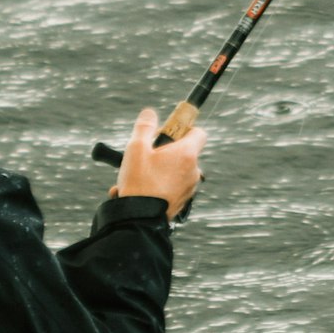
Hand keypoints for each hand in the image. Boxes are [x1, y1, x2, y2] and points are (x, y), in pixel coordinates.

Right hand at [110, 107, 206, 221]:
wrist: (140, 220)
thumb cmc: (139, 183)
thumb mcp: (136, 149)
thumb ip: (144, 127)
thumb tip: (149, 113)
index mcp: (186, 154)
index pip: (198, 132)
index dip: (183, 128)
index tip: (165, 132)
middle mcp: (193, 171)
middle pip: (184, 151)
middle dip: (164, 151)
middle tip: (144, 155)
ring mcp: (189, 188)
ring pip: (175, 170)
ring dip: (158, 169)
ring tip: (134, 177)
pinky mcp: (182, 202)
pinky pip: (171, 186)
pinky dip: (158, 185)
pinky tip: (137, 190)